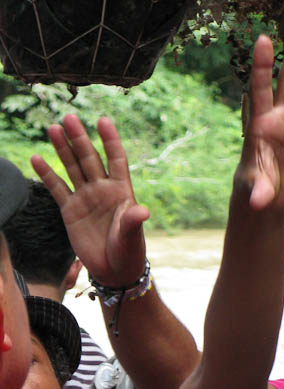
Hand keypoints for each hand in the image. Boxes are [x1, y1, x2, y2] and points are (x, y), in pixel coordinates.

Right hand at [30, 115, 147, 287]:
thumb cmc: (129, 252)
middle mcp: (102, 189)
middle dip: (80, 139)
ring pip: (72, 168)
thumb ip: (133, 222)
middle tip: (69, 118)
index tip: (103, 120)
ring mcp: (85, 198)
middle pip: (90, 158)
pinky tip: (36, 158)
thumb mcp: (132, 237)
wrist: (114, 271)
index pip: (116, 159)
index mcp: (122, 191)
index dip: (110, 140)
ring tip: (54, 129)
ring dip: (63, 149)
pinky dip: (47, 174)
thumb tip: (142, 211)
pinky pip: (57, 188)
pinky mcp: (70, 210)